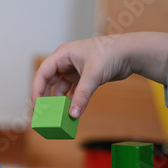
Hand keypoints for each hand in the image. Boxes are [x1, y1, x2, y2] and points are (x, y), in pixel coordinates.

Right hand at [31, 32, 167, 117]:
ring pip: (60, 88)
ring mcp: (74, 69)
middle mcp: (66, 61)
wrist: (130, 53)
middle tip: (43, 113)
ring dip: (59, 101)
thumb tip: (73, 114)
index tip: (36, 105)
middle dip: (45, 97)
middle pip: (48, 81)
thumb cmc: (110, 53)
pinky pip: (72, 92)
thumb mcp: (93, 75)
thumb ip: (82, 96)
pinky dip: (71, 101)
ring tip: (58, 115)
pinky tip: (71, 111)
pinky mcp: (83, 77)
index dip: (37, 89)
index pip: (42, 73)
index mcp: (63, 55)